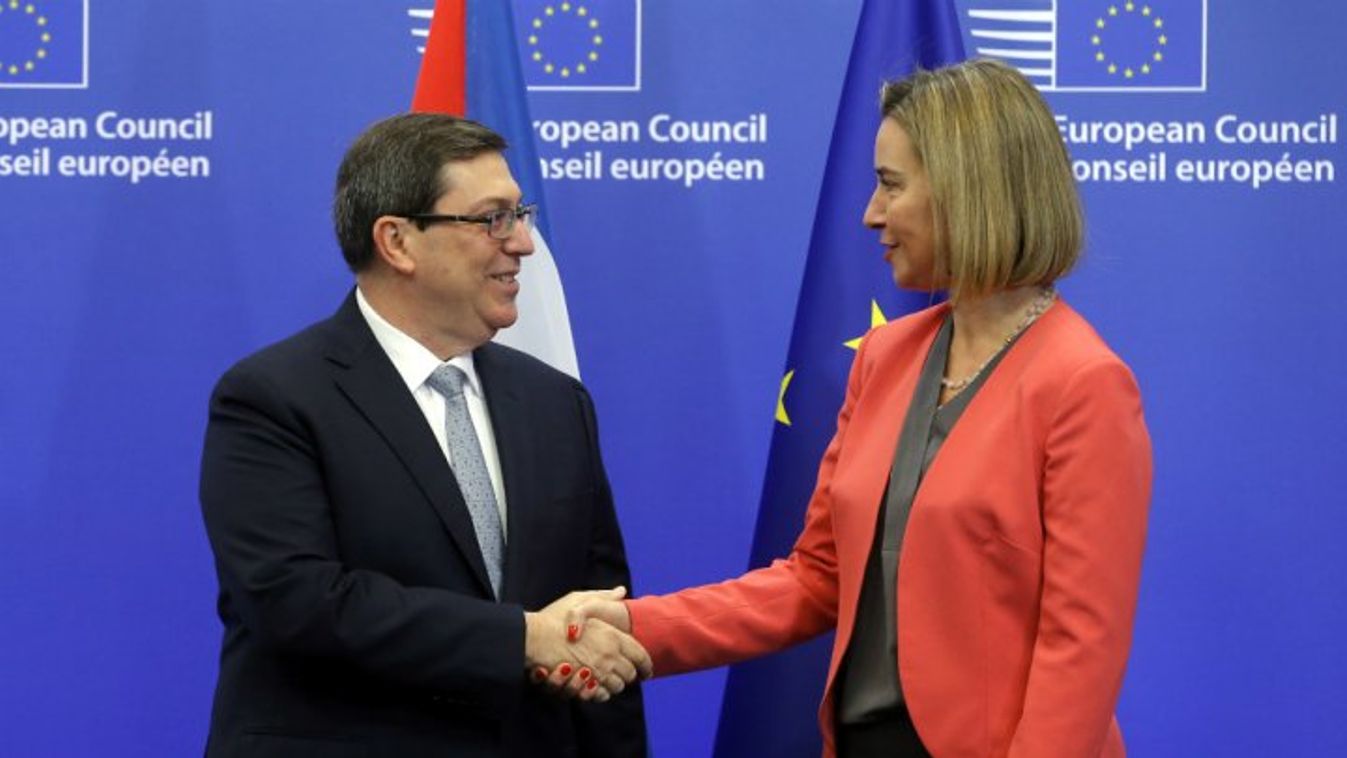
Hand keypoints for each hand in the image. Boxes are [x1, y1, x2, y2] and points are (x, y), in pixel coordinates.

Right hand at [524, 587, 650, 702]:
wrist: (532, 638)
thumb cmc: (553, 618)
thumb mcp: (579, 600)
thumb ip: (603, 597)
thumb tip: (621, 591)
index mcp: (612, 635)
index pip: (641, 656)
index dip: (646, 665)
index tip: (646, 671)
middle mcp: (608, 655)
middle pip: (630, 674)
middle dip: (628, 675)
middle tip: (625, 674)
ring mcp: (596, 671)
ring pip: (616, 687)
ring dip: (614, 685)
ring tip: (607, 679)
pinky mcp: (583, 685)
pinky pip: (600, 695)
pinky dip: (600, 693)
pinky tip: (594, 686)